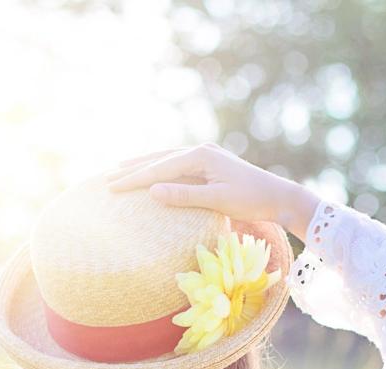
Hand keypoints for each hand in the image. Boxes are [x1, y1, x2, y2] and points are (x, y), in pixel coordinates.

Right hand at [104, 144, 320, 240]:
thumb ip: (185, 195)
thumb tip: (152, 191)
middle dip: (133, 169)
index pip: (160, 168)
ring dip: (144, 165)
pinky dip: (161, 168)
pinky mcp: (210, 164)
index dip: (134, 179)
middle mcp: (201, 150)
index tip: (112, 188)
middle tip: (106, 179)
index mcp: (200, 156)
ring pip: (167, 159)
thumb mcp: (217, 200)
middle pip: (159, 159)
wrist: (279, 196)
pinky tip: (152, 173)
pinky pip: (178, 164)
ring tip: (121, 170)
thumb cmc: (251, 200)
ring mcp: (206, 155)